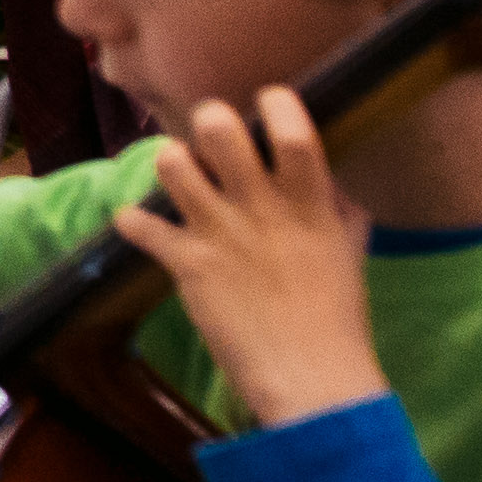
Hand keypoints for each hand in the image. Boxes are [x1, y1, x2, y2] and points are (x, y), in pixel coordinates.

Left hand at [114, 87, 385, 426]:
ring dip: (168, 162)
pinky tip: (141, 226)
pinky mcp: (188, 265)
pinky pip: (140, 223)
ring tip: (178, 177)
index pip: (293, 130)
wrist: (313, 380)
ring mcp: (221, 233)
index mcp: (309, 204)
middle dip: (208, 121)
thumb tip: (337, 186)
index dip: (275, 103)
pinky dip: (132, 221)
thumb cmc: (337, 318)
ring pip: (172, 163)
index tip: (267, 102)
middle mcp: (262, 208)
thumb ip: (339, 214)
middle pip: (219, 129)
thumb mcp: (348, 255)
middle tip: (209, 140)